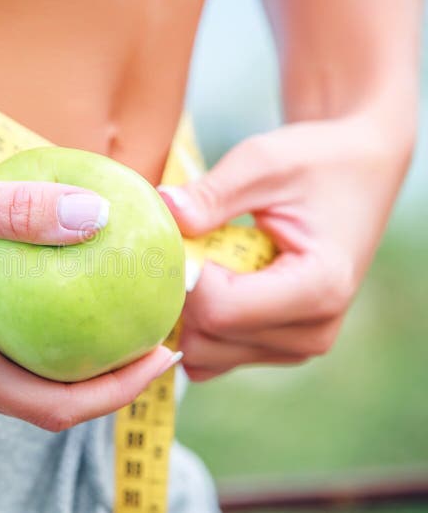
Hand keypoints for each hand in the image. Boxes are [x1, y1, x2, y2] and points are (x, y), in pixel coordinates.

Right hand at [0, 154, 179, 430]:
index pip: (52, 403)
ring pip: (14, 380)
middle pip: (40, 401)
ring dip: (69, 360)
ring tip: (115, 317)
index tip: (168, 352)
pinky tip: (49, 290)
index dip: (118, 389)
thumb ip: (16, 213)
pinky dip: (31, 335)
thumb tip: (98, 218)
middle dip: (106, 380)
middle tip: (154, 333)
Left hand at [159, 114, 412, 380]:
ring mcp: (295, 348)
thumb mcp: (263, 161)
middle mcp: (313, 332)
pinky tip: (204, 284)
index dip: (181, 276)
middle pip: (206, 338)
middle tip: (187, 245)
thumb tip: (164, 210)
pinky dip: (195, 327)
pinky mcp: (276, 350)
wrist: (356, 175)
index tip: (177, 235)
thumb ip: (212, 193)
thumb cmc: (313, 164)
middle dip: (180, 294)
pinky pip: (211, 358)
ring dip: (186, 311)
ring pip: (203, 355)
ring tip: (202, 261)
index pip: (219, 310)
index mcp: (319, 287)